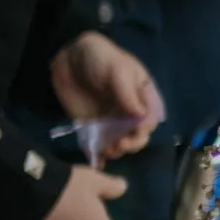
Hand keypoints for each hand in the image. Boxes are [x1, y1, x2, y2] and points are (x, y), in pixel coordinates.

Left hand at [49, 30, 163, 153]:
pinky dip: (98, 155)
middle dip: (132, 143)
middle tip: (119, 144)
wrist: (69, 58)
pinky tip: (97, 162)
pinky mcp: (91, 127)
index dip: (144, 129)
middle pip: (138, 135)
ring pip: (120, 143)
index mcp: (142, 97)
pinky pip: (98, 144)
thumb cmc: (100, 58)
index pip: (151, 119)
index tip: (135, 131)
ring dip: (116, 150)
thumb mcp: (118, 70)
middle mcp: (129, 112)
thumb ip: (128, 94)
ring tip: (106, 149)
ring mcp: (110, 121)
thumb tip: (141, 118)